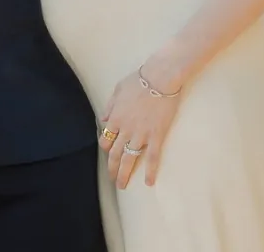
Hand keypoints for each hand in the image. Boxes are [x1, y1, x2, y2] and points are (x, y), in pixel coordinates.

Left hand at [98, 67, 181, 188]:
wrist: (160, 78)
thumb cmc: (139, 80)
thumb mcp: (118, 90)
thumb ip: (110, 106)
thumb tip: (103, 119)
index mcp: (115, 118)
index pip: (106, 140)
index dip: (106, 148)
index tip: (109, 153)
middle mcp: (125, 130)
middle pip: (115, 154)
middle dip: (112, 168)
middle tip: (113, 179)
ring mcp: (140, 135)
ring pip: (130, 159)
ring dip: (125, 174)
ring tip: (122, 185)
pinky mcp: (156, 136)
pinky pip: (152, 158)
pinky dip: (150, 171)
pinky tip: (148, 182)